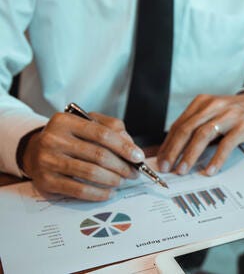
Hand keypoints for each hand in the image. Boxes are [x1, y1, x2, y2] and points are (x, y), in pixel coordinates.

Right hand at [23, 112, 144, 200]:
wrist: (34, 152)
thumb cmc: (68, 138)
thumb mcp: (85, 124)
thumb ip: (110, 128)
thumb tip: (131, 147)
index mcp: (65, 121)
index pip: (102, 134)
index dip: (124, 147)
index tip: (138, 157)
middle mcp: (53, 139)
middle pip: (99, 155)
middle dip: (122, 166)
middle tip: (134, 173)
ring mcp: (48, 161)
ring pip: (91, 173)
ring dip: (113, 179)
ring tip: (122, 181)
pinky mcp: (46, 181)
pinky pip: (79, 190)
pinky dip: (99, 193)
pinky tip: (109, 192)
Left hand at [157, 92, 243, 175]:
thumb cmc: (233, 113)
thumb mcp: (212, 113)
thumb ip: (196, 126)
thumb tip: (174, 150)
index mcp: (201, 103)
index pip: (179, 125)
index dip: (167, 144)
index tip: (160, 160)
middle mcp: (213, 106)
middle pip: (187, 129)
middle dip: (174, 150)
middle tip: (166, 167)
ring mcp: (228, 115)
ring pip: (203, 135)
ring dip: (190, 154)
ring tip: (182, 170)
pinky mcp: (242, 125)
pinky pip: (226, 143)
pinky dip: (217, 158)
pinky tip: (210, 170)